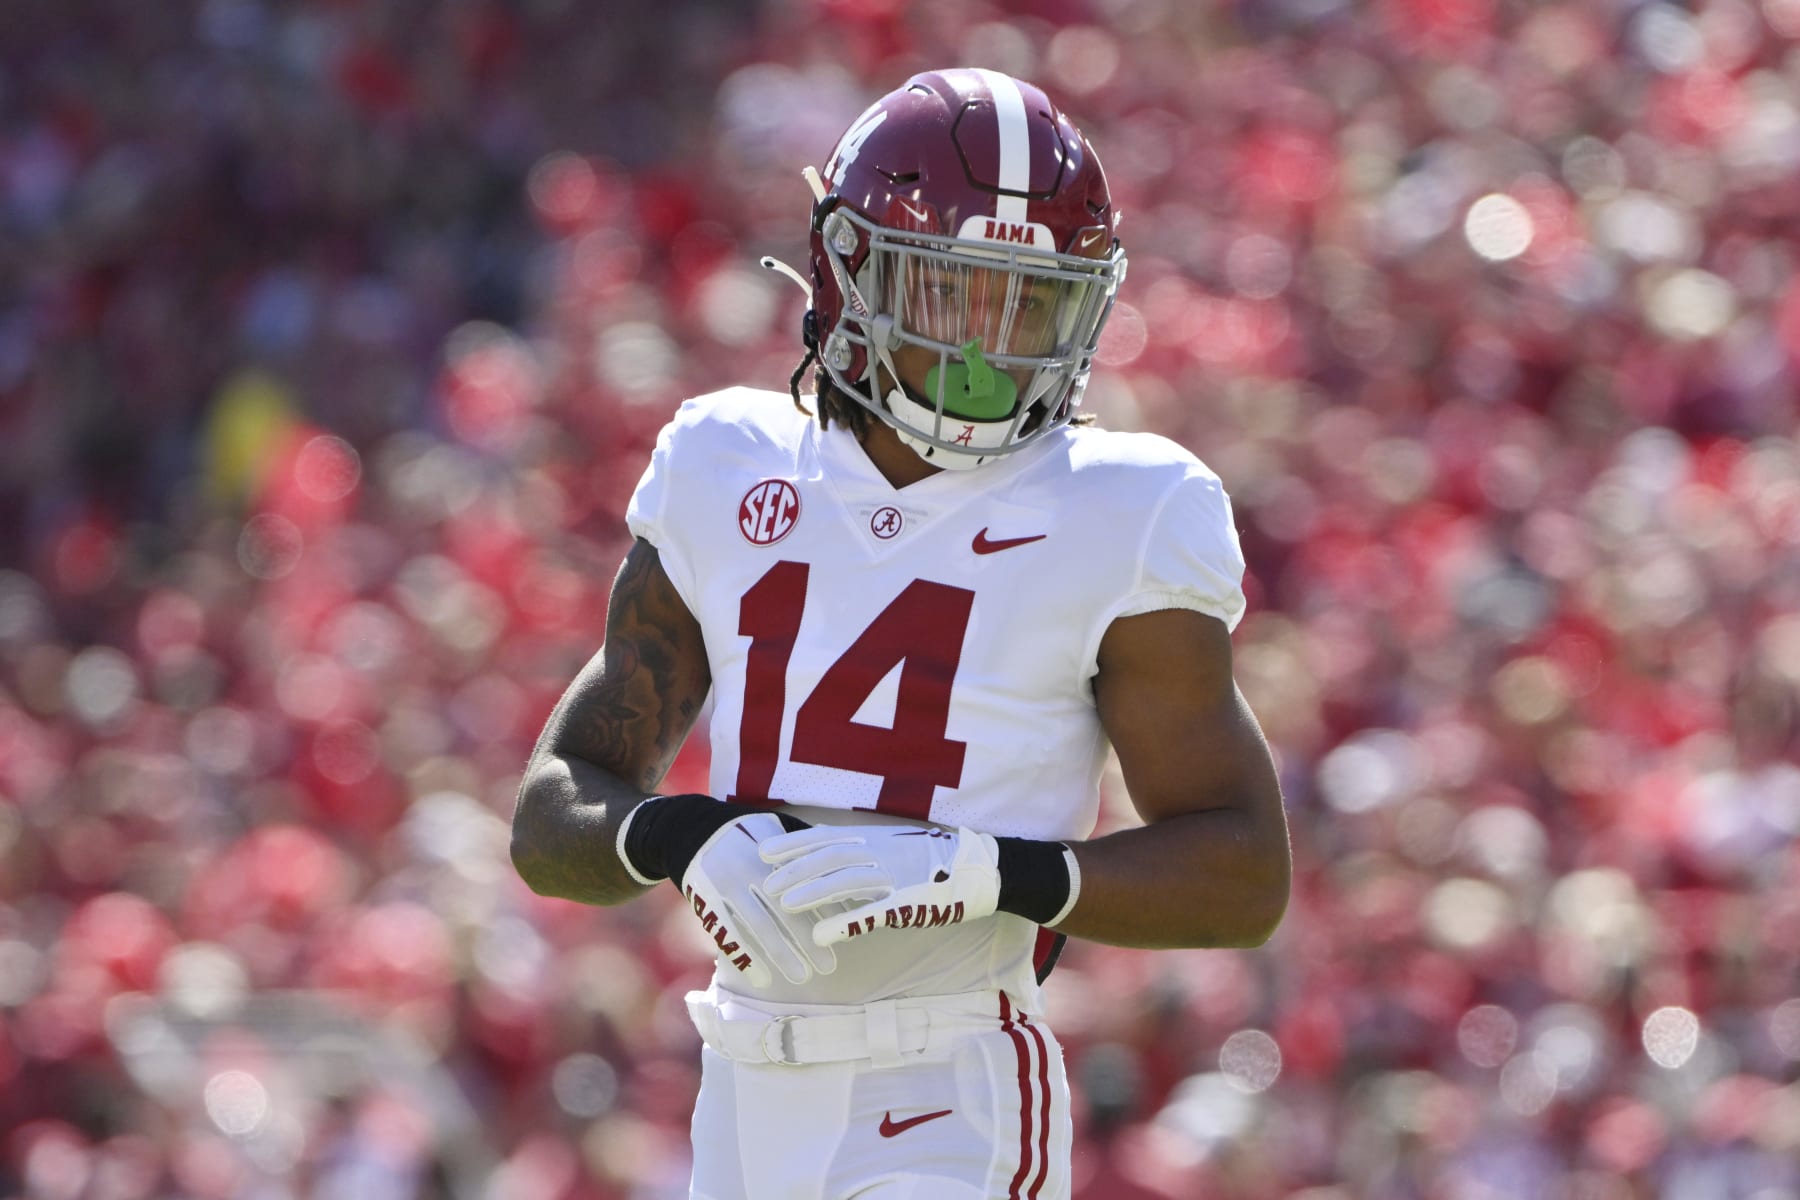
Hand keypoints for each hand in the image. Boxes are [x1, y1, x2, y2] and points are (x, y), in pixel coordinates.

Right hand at [679, 812, 839, 987]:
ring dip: (781, 954)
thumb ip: (801, 849)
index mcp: (772, 854)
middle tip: (828, 966)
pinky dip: (745, 957)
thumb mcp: (772, 831)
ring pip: (759, 926)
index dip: (824, 912)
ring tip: (802, 976)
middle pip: (785, 911)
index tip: (842, 934)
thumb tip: (840, 867)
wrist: (690, 831)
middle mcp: (751, 870)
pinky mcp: (708, 902)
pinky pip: (728, 933)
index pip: (803, 886)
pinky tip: (762, 978)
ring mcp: (727, 887)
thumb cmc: (743, 834)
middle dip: (808, 941)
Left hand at [760, 824, 1001, 947]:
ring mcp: (895, 875)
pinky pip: (870, 912)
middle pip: (830, 856)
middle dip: (796, 868)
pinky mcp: (908, 902)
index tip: (764, 850)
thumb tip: (827, 842)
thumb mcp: (895, 842)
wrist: (979, 868)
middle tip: (768, 881)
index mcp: (876, 836)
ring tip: (785, 904)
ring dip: (813, 892)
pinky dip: (844, 923)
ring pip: (845, 881)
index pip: (827, 836)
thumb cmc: (935, 858)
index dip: (794, 844)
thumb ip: (863, 844)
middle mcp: (882, 851)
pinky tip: (821, 935)